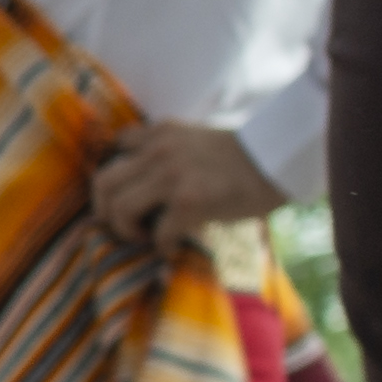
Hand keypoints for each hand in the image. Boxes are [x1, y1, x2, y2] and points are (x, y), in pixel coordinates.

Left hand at [81, 120, 284, 264]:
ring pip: (119, 208)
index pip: (116, 147)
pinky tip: (172, 248)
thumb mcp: (195, 140)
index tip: (124, 195)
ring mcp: (172, 175)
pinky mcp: (190, 201)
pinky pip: (159, 232)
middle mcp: (159, 150)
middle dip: (105, 210)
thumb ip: (167, 152)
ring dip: (126, 230)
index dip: (115, 176)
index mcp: (160, 133)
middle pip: (103, 182)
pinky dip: (162, 246)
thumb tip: (145, 188)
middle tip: (123, 225)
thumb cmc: (242, 157)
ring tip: (144, 237)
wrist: (278, 159)